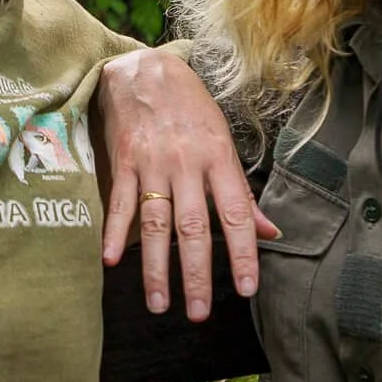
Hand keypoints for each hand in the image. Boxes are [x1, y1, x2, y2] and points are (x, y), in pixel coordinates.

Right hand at [96, 48, 278, 320]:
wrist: (146, 68)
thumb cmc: (190, 108)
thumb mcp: (223, 141)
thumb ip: (241, 192)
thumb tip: (270, 232)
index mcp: (218, 158)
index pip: (236, 214)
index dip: (244, 252)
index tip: (248, 288)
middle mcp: (187, 164)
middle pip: (194, 227)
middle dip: (197, 273)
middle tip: (199, 313)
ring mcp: (153, 163)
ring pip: (156, 223)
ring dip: (156, 267)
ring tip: (158, 304)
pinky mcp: (123, 160)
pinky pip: (118, 202)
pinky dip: (113, 232)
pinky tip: (111, 260)